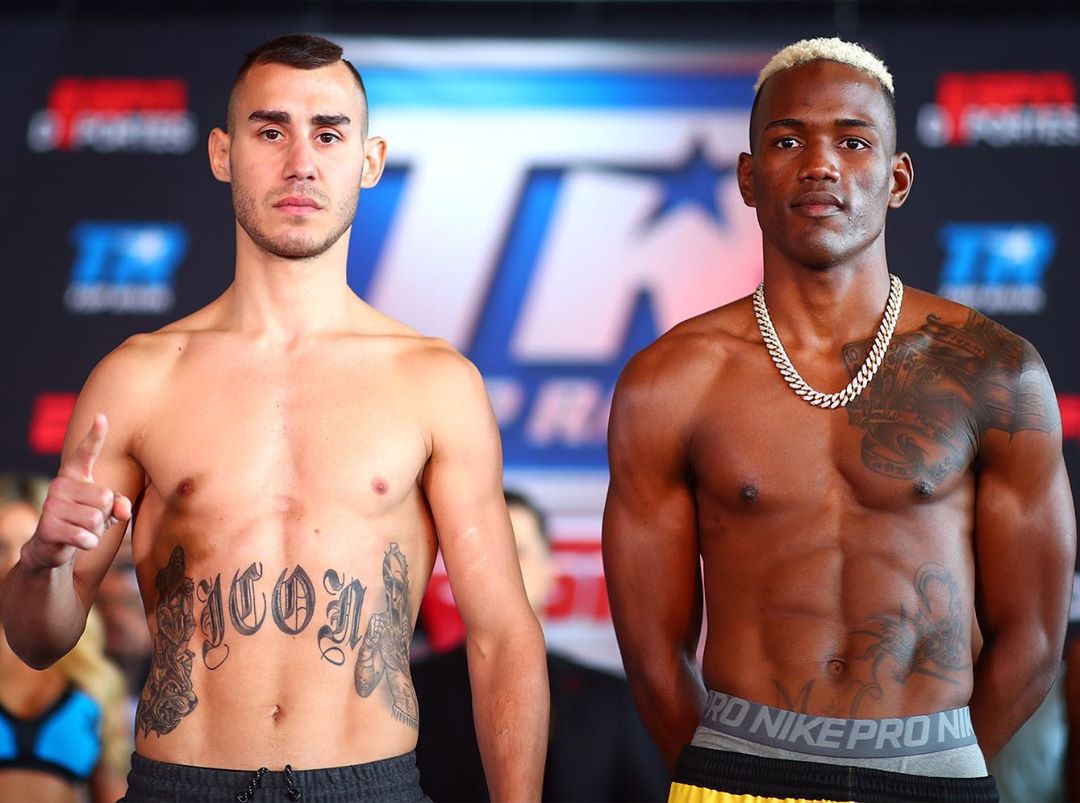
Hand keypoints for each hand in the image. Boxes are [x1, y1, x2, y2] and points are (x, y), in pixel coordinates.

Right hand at [24, 414, 131, 569]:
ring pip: (97, 519)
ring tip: (83, 530)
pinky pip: (86, 537)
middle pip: (105, 498)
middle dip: (105, 514)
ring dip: (97, 531)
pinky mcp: (47, 527)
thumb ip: (120, 504)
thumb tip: (123, 510)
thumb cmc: (84, 520)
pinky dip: (90, 543)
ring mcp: (51, 505)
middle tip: (90, 520)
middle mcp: (60, 484)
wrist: (52, 546)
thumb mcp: (106, 509)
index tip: (101, 417)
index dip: (95, 436)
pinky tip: (79, 542)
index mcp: (74, 475)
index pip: (86, 452)